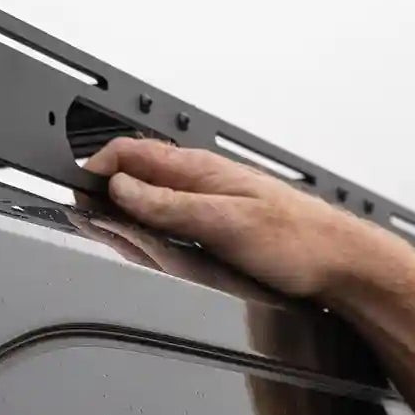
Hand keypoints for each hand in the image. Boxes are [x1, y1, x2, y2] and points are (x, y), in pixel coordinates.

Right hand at [84, 138, 409, 301]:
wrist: (342, 263)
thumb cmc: (298, 242)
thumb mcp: (224, 222)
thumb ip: (170, 205)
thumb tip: (121, 188)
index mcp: (201, 169)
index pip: (132, 152)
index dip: (97, 165)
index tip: (73, 186)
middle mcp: (206, 178)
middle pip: (140, 169)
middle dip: (105, 181)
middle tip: (79, 202)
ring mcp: (215, 198)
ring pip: (156, 190)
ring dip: (126, 198)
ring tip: (102, 213)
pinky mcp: (224, 220)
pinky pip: (174, 210)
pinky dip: (151, 216)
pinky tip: (149, 229)